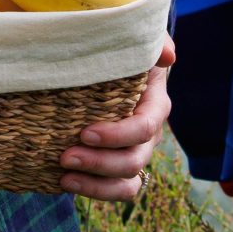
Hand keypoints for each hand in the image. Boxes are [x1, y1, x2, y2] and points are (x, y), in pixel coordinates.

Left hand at [59, 35, 174, 199]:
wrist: (101, 66)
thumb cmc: (116, 50)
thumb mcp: (131, 40)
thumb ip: (151, 40)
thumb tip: (168, 56)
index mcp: (154, 103)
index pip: (146, 126)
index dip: (119, 135)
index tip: (85, 132)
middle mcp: (148, 133)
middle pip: (134, 159)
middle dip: (100, 162)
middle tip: (65, 156)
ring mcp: (134, 153)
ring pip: (128, 183)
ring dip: (96, 184)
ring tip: (64, 176)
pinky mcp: (117, 167)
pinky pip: (115, 190)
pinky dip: (94, 191)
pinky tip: (65, 183)